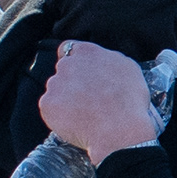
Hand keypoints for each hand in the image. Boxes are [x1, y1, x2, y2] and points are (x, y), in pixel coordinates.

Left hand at [37, 39, 158, 158]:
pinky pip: (50, 107)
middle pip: (63, 70)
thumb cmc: (129, 101)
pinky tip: (77, 120)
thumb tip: (99, 61)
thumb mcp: (128, 68)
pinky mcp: (47, 104)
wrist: (119, 129)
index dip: (74, 59)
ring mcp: (55, 84)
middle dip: (72, 80)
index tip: (80, 70)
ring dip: (66, 97)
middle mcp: (68, 64)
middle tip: (88, 96)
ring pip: (56, 89)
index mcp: (88, 52)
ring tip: (85, 111)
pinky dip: (60, 113)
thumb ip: (107, 59)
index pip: (69, 48)